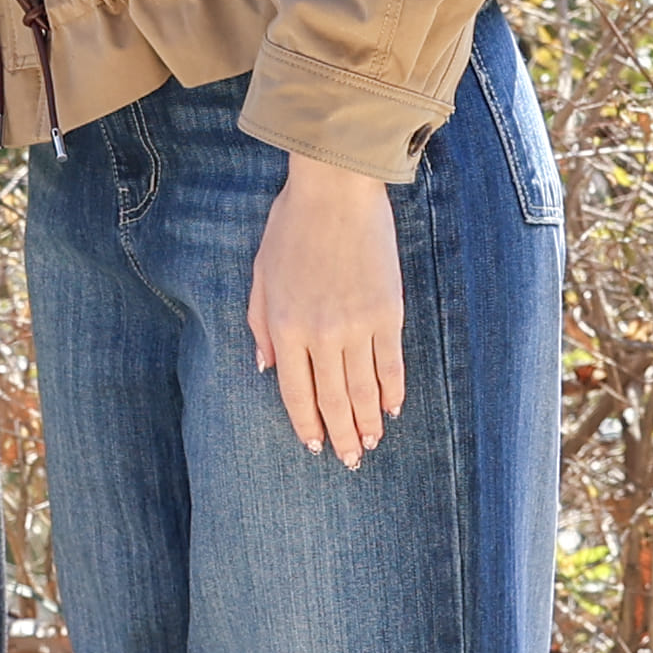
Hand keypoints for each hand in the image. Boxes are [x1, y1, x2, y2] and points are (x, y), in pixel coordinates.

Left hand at [244, 153, 405, 466]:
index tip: (313, 445)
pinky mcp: (387, 313)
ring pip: (364, 390)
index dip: (306, 423)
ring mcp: (356, 325)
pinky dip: (393, 392)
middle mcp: (320, 333)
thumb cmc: (292, 226)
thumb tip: (263, 367)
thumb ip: (259, 324)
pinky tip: (393, 409)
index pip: (294, 391)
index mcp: (284, 325)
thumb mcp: (260, 273)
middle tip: (350, 461)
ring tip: (371, 442)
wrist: (335, 191)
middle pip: (333, 399)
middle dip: (341, 435)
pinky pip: (391, 365)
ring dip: (368, 422)